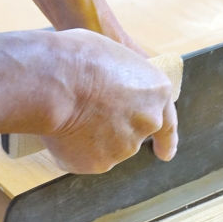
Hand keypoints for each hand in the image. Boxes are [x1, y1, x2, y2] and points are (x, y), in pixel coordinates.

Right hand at [42, 29, 177, 173]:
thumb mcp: (113, 58)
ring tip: (66, 116)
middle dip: (113, 131)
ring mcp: (125, 146)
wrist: (55, 82)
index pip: (168, 123)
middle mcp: (147, 122)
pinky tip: (60, 132)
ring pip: (106, 148)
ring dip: (91, 139)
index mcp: (156, 92)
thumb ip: (122, 84)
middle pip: (132, 134)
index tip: (165, 154)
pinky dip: (73, 150)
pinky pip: (85, 159)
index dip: (166, 141)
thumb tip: (111, 95)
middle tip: (84, 116)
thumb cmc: (78, 58)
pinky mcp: (99, 163)